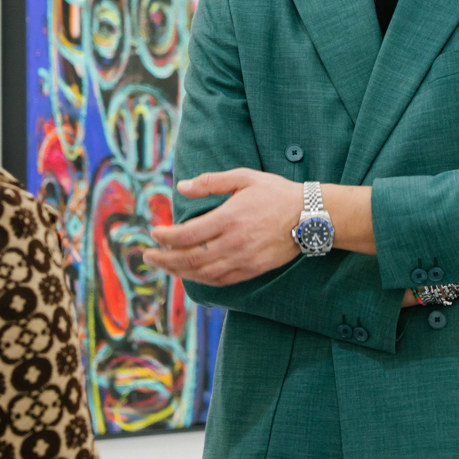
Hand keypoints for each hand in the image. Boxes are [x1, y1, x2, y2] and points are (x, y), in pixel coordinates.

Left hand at [147, 168, 300, 285]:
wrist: (310, 217)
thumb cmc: (276, 193)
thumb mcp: (244, 178)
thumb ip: (211, 182)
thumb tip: (182, 186)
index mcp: (229, 218)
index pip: (187, 235)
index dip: (165, 237)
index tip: (153, 233)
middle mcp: (233, 243)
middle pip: (189, 258)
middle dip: (164, 259)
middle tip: (148, 256)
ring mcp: (243, 260)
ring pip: (202, 273)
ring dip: (178, 271)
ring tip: (164, 265)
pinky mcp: (252, 270)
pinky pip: (220, 281)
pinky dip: (200, 280)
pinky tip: (190, 275)